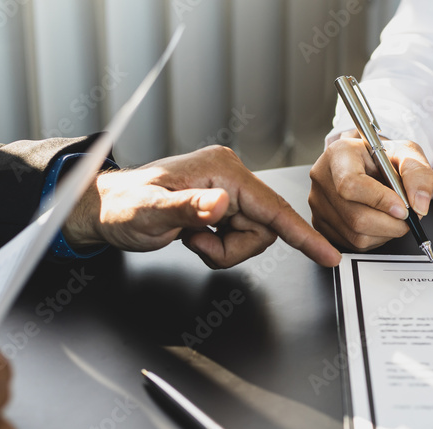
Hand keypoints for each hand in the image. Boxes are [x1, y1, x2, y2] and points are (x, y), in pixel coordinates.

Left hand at [64, 145, 341, 268]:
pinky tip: (194, 236)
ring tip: (191, 240)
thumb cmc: (122, 207)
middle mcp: (230, 177)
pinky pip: (241, 238)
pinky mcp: (225, 206)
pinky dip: (219, 247)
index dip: (302, 234)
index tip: (327, 255)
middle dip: (233, 247)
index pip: (273, 208)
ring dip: (224, 249)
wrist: (105, 210)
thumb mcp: (149, 212)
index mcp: (221, 171)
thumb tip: (221, 205)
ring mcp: (229, 192)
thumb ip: (187, 209)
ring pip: (254, 237)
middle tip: (197, 244)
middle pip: (265, 229)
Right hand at [309, 133, 432, 251]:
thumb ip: (418, 174)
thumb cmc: (384, 158)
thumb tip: (419, 205)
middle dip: (391, 223)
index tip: (402, 208)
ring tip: (394, 216)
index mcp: (339, 154)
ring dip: (386, 233)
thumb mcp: (407, 154)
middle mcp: (323, 179)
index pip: (351, 184)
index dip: (380, 201)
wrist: (369, 164)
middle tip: (408, 215)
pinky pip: (354, 245)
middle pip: (356, 217)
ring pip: (357, 236)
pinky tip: (380, 222)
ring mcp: (319, 205)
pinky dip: (375, 239)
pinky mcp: (322, 226)